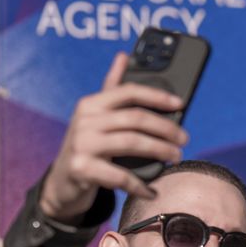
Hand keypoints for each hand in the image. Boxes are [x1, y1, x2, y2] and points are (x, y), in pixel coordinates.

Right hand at [37, 53, 188, 222]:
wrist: (61, 183)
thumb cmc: (87, 146)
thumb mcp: (96, 117)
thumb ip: (111, 88)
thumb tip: (124, 55)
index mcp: (91, 104)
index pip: (129, 92)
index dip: (157, 96)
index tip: (180, 104)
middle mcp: (84, 121)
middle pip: (136, 118)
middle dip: (166, 128)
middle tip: (184, 139)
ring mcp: (82, 144)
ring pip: (132, 143)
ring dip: (160, 150)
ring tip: (176, 157)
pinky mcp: (81, 169)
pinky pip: (120, 176)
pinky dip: (140, 185)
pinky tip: (152, 190)